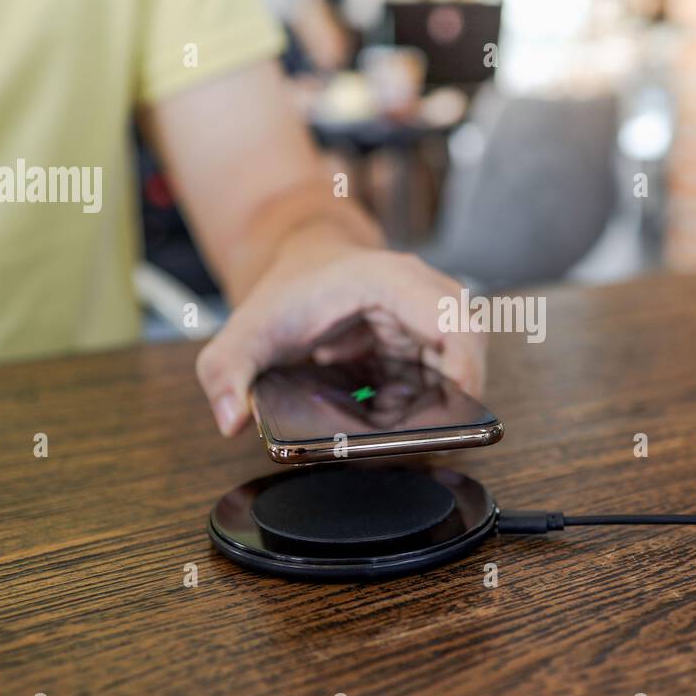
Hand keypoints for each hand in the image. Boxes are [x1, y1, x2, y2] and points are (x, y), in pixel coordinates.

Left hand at [195, 238, 485, 435]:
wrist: (302, 261)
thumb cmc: (285, 291)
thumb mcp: (244, 333)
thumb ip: (226, 373)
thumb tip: (232, 418)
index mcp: (387, 280)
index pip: (453, 320)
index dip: (465, 369)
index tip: (457, 412)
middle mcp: (419, 291)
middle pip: (469, 346)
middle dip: (455, 397)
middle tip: (423, 434)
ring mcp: (428, 313)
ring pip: (460, 365)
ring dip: (435, 403)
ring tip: (388, 418)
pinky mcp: (427, 336)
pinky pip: (443, 374)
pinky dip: (424, 401)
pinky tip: (387, 409)